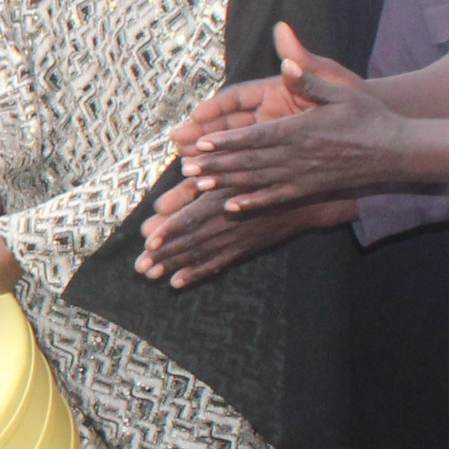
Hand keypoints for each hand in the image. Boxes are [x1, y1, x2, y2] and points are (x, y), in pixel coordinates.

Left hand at [134, 179, 354, 286]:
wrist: (308, 196)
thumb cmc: (270, 174)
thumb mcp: (244, 166)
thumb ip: (217, 169)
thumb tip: (185, 166)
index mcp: (226, 200)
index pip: (193, 218)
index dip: (170, 231)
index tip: (148, 241)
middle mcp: (230, 223)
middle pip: (191, 242)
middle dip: (164, 255)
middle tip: (140, 267)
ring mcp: (238, 239)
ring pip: (201, 256)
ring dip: (175, 266)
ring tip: (150, 275)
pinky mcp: (245, 248)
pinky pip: (218, 264)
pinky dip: (197, 273)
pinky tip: (176, 282)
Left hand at [174, 22, 405, 212]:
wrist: (397, 151)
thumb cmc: (369, 115)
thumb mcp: (343, 89)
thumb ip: (310, 77)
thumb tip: (286, 59)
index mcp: (303, 129)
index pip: (257, 136)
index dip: (227, 141)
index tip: (200, 141)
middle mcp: (300, 156)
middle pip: (250, 162)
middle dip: (216, 165)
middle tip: (185, 168)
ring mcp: (304, 176)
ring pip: (258, 181)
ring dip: (227, 184)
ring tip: (198, 185)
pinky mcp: (310, 189)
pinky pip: (277, 197)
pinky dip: (254, 203)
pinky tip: (233, 206)